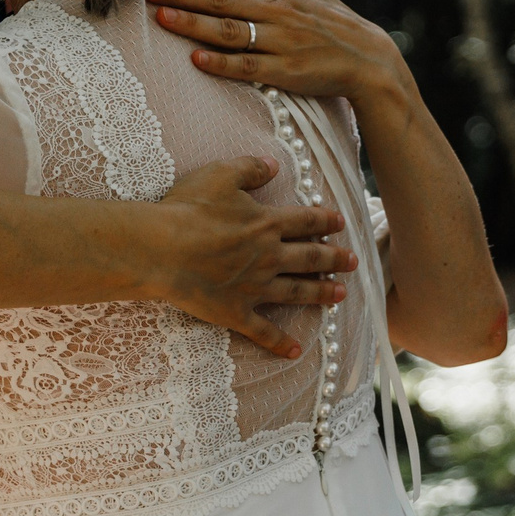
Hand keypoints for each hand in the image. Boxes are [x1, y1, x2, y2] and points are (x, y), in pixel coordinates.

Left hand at [141, 0, 410, 109]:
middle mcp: (277, 11)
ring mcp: (282, 42)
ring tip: (161, 18)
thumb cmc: (334, 21)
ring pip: (230, 30)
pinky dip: (223, 63)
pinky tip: (197, 60)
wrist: (369, 59)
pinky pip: (250, 67)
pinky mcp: (287, 72)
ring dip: (193, 24)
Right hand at [143, 157, 357, 358]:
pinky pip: (263, 332)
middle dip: (334, 259)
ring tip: (340, 296)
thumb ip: (250, 168)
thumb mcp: (220, 175)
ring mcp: (254, 288)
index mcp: (266, 224)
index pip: (305, 221)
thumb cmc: (187, 209)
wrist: (160, 249)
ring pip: (297, 292)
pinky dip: (280, 343)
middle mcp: (268, 257)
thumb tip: (274, 164)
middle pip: (310, 258)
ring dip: (321, 294)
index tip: (340, 223)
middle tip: (354, 262)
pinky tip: (296, 352)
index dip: (325, 220)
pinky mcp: (235, 312)